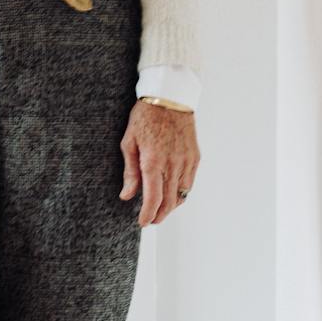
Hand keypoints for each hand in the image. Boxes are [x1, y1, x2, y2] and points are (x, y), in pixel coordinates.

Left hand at [118, 101, 199, 225]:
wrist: (169, 98)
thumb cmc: (145, 117)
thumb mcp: (129, 143)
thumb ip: (130, 172)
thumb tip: (127, 196)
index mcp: (153, 162)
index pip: (153, 199)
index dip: (148, 215)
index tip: (143, 222)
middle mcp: (172, 164)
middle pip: (168, 202)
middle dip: (159, 215)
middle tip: (151, 220)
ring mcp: (186, 161)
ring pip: (181, 194)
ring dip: (171, 207)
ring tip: (160, 210)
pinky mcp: (194, 157)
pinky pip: (189, 183)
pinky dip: (181, 193)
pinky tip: (172, 195)